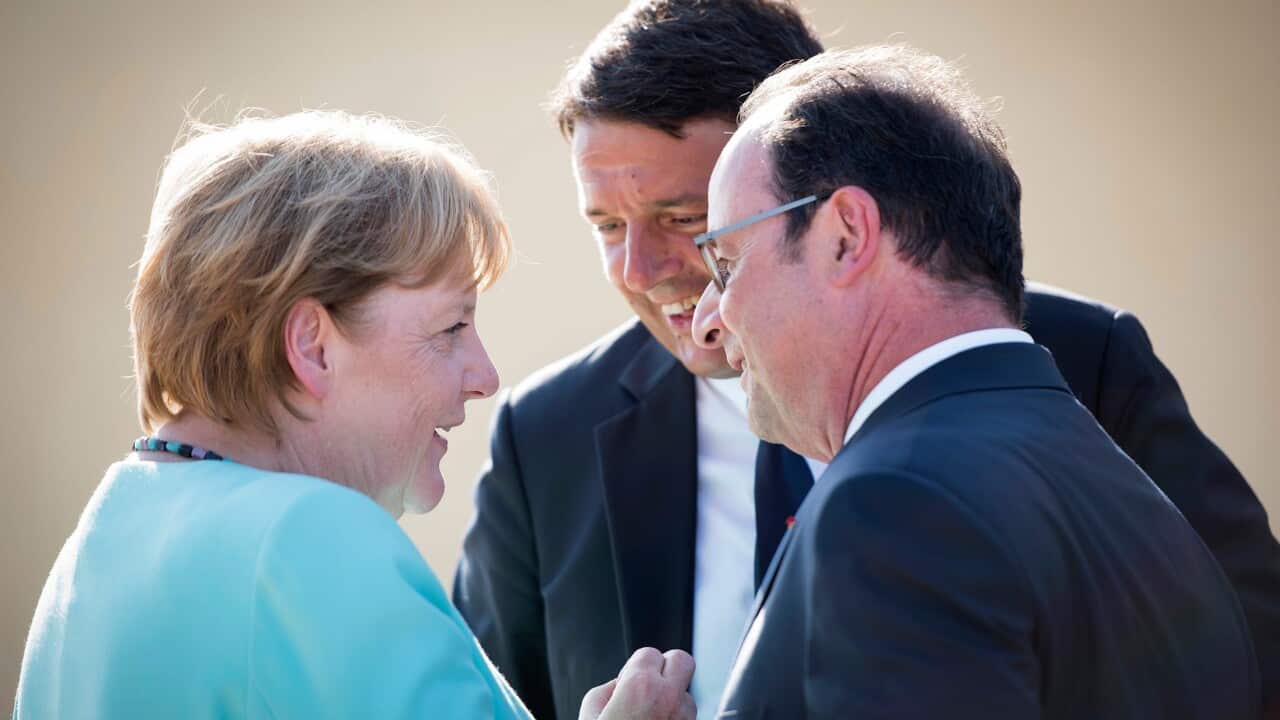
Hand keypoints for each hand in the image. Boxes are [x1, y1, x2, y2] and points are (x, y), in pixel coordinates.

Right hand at [579, 647, 696, 719]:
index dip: (636, 665)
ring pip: (687, 692)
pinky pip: (688, 716)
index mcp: (641, 686)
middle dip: (666, 667)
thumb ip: (607, 689)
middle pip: (682, 660)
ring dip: (673, 698)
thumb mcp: (590, 714)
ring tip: (651, 715)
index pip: (650, 652)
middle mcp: (669, 699)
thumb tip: (618, 686)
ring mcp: (684, 718)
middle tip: (650, 683)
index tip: (629, 679)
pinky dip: (675, 717)